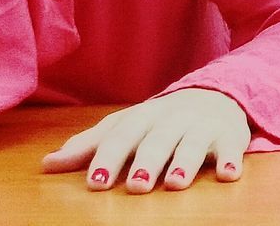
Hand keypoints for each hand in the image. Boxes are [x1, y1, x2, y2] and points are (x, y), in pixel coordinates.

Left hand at [41, 89, 251, 192]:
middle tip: (136, 185)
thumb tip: (47, 165)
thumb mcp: (126, 127)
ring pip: (194, 142)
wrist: (215, 95)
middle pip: (158, 138)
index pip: (123, 135)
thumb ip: (90, 146)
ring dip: (185, 161)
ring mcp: (202, 125)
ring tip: (175, 184)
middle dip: (147, 160)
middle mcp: (172, 118)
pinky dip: (231, 160)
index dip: (108, 158)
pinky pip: (232, 147)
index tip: (95, 183)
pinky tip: (228, 175)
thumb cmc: (161, 121)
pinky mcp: (229, 136)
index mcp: (143, 116)